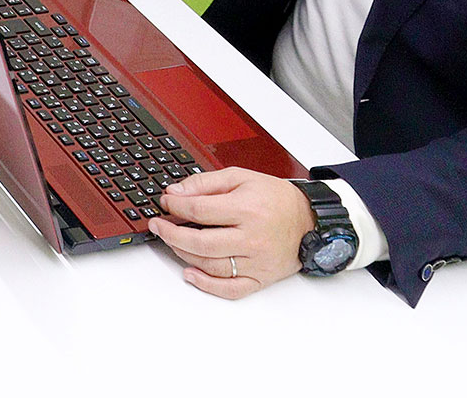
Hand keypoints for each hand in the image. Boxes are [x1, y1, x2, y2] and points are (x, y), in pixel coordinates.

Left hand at [149, 167, 311, 298]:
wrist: (309, 220)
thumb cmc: (275, 198)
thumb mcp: (240, 177)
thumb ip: (205, 183)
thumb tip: (175, 192)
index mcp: (247, 209)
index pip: (199, 210)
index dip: (175, 206)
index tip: (165, 202)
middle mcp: (252, 239)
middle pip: (200, 242)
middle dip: (170, 233)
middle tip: (157, 226)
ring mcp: (257, 262)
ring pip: (211, 265)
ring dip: (183, 254)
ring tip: (171, 242)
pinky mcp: (261, 278)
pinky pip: (231, 289)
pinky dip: (207, 285)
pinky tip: (190, 273)